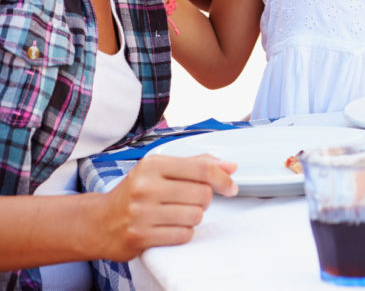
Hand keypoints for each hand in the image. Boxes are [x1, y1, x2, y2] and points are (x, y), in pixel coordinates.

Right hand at [95, 154, 236, 260]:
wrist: (98, 222)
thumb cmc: (134, 194)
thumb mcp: (160, 170)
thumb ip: (196, 165)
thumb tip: (230, 166)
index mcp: (152, 164)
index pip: (202, 168)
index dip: (223, 178)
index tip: (230, 186)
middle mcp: (145, 187)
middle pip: (203, 194)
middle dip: (204, 200)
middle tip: (190, 201)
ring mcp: (141, 212)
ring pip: (196, 216)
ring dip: (193, 217)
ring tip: (177, 214)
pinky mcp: (140, 236)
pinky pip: (183, 235)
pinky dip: (182, 233)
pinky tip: (169, 228)